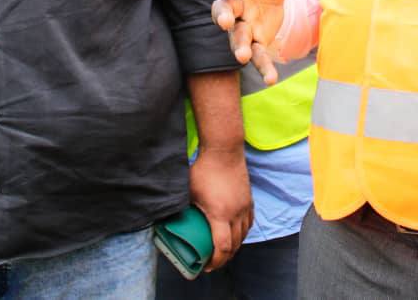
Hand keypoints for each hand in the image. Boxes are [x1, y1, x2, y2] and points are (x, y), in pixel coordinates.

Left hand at [189, 146, 252, 271]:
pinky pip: (249, 223)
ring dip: (234, 247)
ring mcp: (245, 206)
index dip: (215, 262)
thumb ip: (182, 208)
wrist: (224, 150)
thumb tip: (168, 220)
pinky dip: (242, 233)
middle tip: (212, 262)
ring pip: (244, 235)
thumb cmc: (204, 170)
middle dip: (224, 258)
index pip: (223, 248)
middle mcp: (236, 213)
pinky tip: (235, 233)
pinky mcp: (249, 199)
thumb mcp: (188, 191)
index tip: (206, 267)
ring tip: (223, 250)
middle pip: (235, 246)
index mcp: (220, 214)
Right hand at [213, 0, 295, 84]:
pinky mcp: (257, 39)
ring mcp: (244, 23)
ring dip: (238, 46)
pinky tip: (271, 79)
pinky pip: (258, 54)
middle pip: (225, 9)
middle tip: (222, 21)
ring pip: (237, 36)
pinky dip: (263, 66)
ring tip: (243, 56)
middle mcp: (237, 3)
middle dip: (222, 16)